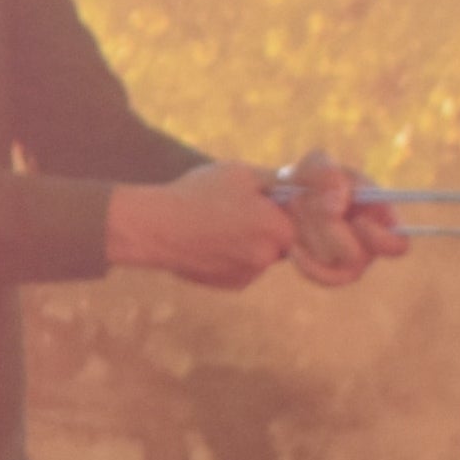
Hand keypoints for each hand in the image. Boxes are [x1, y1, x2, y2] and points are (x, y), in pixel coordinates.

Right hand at [105, 157, 298, 290]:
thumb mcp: (242, 174)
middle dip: (268, 226)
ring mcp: (248, 274)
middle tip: (239, 209)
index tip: (263, 199)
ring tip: (219, 223)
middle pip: (281, 240)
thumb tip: (303, 184)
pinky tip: (209, 241)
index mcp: (276, 228)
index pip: (301, 221)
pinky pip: (243, 268)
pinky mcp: (230, 285)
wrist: (156, 227)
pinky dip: (233, 257)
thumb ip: (279, 180)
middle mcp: (266, 257)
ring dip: (250, 242)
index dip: (283, 208)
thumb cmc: (199, 194)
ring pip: (261, 255)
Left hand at [279, 158, 411, 287]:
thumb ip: (325, 172)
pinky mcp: (327, 272)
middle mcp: (369, 244)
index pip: (398, 245)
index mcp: (380, 215)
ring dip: (307, 230)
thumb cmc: (310, 181)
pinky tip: (293, 243)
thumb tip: (337, 202)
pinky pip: (319, 275)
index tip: (356, 220)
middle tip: (301, 198)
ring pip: (331, 259)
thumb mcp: (314, 165)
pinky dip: (303, 258)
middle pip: (355, 255)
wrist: (284, 200)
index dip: (379, 239)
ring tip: (295, 206)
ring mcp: (349, 263)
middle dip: (324, 225)